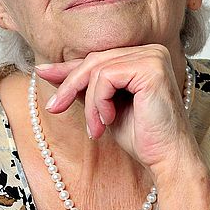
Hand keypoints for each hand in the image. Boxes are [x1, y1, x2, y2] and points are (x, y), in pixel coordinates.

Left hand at [35, 45, 198, 174]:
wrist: (167, 159)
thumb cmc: (141, 136)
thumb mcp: (103, 106)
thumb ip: (82, 86)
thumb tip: (46, 69)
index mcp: (143, 56)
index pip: (98, 58)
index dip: (68, 70)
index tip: (41, 74)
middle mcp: (151, 50)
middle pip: (94, 60)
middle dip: (71, 86)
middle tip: (56, 108)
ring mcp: (153, 57)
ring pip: (97, 69)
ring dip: (89, 102)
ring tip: (96, 128)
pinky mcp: (151, 68)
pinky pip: (106, 77)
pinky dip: (99, 102)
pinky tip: (108, 120)